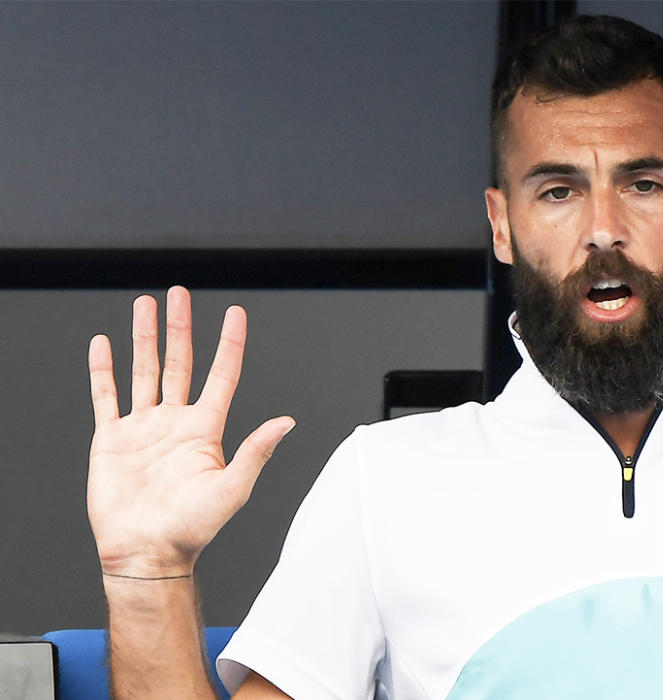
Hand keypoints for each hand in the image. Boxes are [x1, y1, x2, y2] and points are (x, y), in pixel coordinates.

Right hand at [87, 287, 293, 577]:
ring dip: (143, 338)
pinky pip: (106, 396)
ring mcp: (143, 428)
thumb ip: (257, 450)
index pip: (221, 374)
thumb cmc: (192, 529)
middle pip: (180, 362)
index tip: (235, 313)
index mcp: (205, 430)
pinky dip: (103, 370)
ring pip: (144, 371)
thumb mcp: (233, 488)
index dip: (229, 343)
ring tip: (144, 305)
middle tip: (179, 293)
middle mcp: (175, 422)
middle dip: (180, 327)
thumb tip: (288, 421)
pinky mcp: (112, 440)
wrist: (146, 553)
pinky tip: (104, 344)